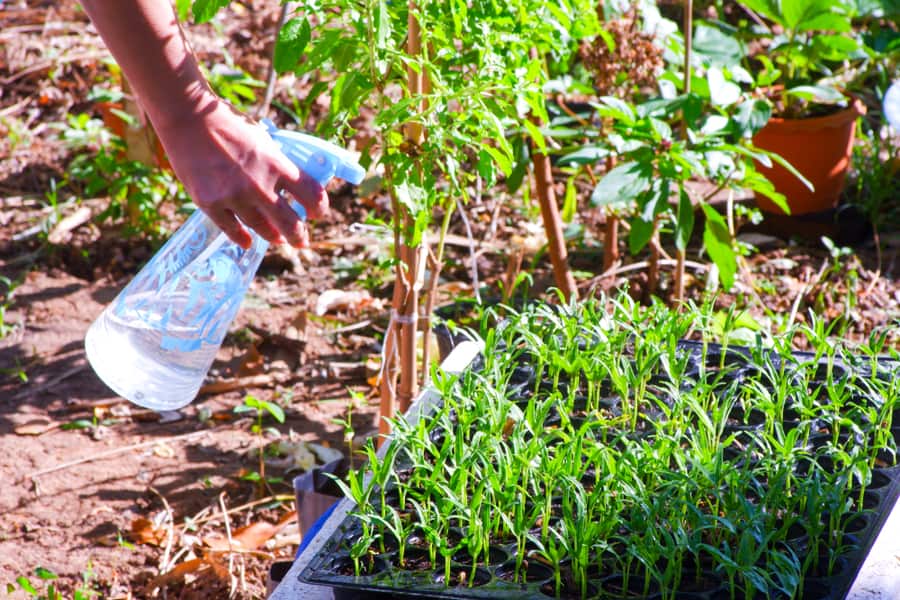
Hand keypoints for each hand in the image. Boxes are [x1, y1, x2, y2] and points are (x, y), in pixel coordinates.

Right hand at [156, 93, 328, 248]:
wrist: (188, 116)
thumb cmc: (228, 124)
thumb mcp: (263, 141)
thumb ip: (277, 164)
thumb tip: (291, 185)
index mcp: (277, 165)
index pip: (312, 195)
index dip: (319, 208)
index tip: (317, 213)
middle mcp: (259, 185)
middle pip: (290, 223)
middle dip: (299, 236)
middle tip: (302, 242)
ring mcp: (234, 197)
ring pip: (262, 229)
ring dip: (273, 236)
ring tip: (277, 238)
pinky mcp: (210, 203)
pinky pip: (231, 230)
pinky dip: (241, 238)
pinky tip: (247, 242)